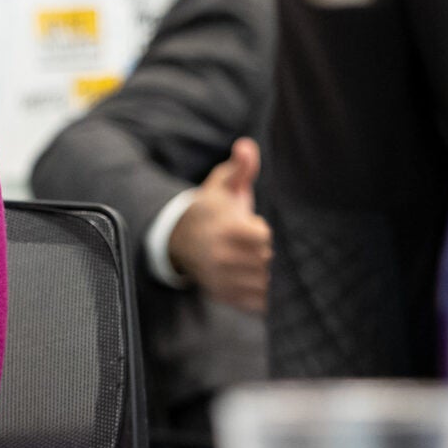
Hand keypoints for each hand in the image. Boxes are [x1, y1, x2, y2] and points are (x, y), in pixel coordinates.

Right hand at [167, 138, 270, 312]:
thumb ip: (240, 167)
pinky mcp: (224, 296)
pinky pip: (258, 302)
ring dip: (267, 272)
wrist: (180, 240)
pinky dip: (263, 293)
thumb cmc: (211, 210)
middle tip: (254, 244)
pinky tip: (254, 276)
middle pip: (266, 260)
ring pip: (265, 282)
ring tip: (255, 260)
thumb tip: (247, 145)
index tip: (252, 226)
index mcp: (223, 230)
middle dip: (265, 251)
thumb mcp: (222, 185)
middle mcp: (220, 258)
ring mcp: (221, 280)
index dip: (262, 231)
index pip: (263, 237)